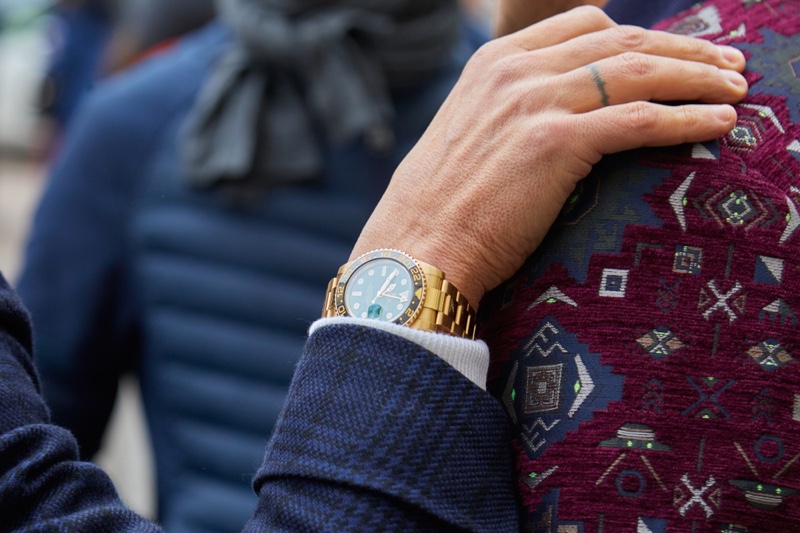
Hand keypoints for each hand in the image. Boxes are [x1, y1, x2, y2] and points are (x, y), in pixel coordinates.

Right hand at [351, 6, 746, 308]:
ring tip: (735, 90)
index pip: (584, 25)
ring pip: (639, 70)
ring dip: (697, 76)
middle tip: (725, 65)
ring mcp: (535, 102)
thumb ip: (508, 110)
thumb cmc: (441, 208)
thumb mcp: (469, 135)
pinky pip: (641, 118)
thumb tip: (551, 120)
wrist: (416, 248)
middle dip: (683, 49)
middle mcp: (515, 71)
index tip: (674, 51)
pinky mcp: (555, 143)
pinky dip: (688, 118)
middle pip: (621, 40)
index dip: (639, 36)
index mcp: (494, 63)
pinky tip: (718, 124)